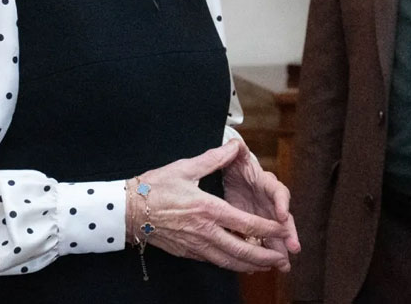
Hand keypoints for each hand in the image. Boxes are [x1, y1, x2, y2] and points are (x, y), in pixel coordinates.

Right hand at [128, 141, 292, 271]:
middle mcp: (205, 231)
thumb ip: (214, 158)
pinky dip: (230, 264)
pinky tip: (239, 263)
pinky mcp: (187, 252)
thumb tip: (234, 145)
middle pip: (242, 250)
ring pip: (228, 261)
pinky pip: (214, 261)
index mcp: (208, 209)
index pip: (246, 222)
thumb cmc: (155, 187)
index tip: (282, 229)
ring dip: (250, 265)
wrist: (127, 210)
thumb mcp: (186, 168)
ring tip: (266, 265)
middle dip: (265, 256)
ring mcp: (195, 245)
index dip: (268, 228)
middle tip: (281, 259)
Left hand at [222, 138, 301, 270]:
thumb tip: (236, 144)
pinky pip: (260, 240)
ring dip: (280, 249)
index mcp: (267, 183)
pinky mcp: (255, 226)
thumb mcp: (235, 157)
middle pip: (283, 218)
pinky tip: (258, 266)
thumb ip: (236, 151)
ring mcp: (264, 215)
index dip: (282, 203)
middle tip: (293, 248)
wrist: (229, 175)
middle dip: (288, 234)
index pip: (279, 191)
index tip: (282, 215)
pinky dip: (260, 253)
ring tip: (284, 266)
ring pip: (275, 233)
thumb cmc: (234, 165)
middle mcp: (270, 201)